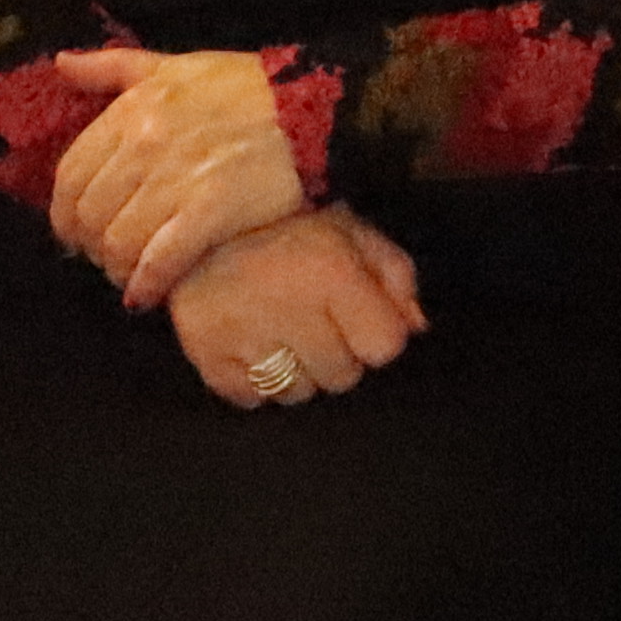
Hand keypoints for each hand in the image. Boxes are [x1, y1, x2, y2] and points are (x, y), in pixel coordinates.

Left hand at [42, 45, 308, 301]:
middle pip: (90, 214)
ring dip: (118, 269)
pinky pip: (160, 260)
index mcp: (132, 111)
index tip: (75, 233)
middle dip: (91, 246)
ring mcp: (177, 180)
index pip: (71, 175)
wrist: (313, 108)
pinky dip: (146, 284)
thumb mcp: (175, 64)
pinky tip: (146, 296)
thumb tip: (63, 62)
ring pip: (119, 242)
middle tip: (106, 259)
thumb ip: (113, 67)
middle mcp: (146, 145)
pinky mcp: (212, 211)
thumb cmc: (245, 87)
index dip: (65, 213)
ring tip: (129, 277)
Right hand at [162, 206, 427, 406]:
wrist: (207, 222)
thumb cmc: (291, 233)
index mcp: (331, 271)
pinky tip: (251, 343)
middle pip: (341, 378)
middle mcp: (287, 303)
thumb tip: (416, 327)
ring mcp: (241, 332)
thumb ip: (396, 276)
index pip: (383, 347)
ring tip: (280, 331)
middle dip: (335, 355)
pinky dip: (254, 380)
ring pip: (297, 393)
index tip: (356, 317)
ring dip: (296, 371)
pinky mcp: (205, 352)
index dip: (374, 335)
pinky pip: (251, 398)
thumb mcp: (354, 234)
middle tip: (312, 320)